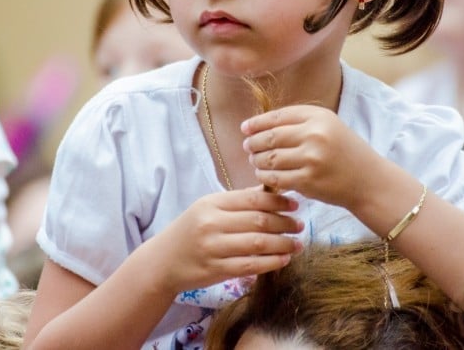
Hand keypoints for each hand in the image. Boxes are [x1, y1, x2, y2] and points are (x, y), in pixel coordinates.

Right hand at [147, 186, 301, 295]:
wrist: (163, 261)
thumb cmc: (190, 231)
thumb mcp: (207, 208)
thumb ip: (237, 201)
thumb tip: (271, 192)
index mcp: (212, 204)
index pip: (253, 199)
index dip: (278, 201)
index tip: (295, 205)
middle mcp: (212, 224)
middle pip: (259, 221)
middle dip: (285, 223)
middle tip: (300, 225)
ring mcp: (213, 248)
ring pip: (258, 243)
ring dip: (283, 243)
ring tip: (297, 243)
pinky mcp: (216, 270)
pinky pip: (251, 265)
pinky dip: (271, 262)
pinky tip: (284, 259)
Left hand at [241, 105, 380, 207]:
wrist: (368, 181)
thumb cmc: (344, 152)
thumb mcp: (328, 126)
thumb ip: (299, 122)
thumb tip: (259, 125)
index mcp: (318, 116)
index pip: (278, 116)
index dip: (257, 122)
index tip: (245, 128)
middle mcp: (315, 134)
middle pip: (270, 137)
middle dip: (253, 142)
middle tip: (247, 147)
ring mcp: (311, 158)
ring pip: (270, 158)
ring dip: (257, 161)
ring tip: (255, 161)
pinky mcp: (308, 181)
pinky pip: (276, 178)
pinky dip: (265, 177)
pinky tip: (264, 176)